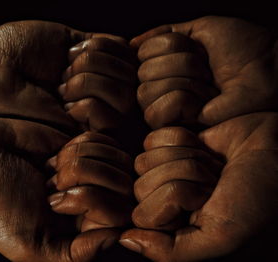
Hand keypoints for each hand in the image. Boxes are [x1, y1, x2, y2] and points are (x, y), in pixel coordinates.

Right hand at [0, 21, 138, 260]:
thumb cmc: (0, 203)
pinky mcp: (90, 135)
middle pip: (124, 184)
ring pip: (117, 156)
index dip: (93, 203)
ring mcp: (98, 163)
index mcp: (91, 223)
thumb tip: (115, 241)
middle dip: (84, 177)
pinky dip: (79, 138)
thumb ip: (73, 257)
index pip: (122, 216)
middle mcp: (101, 194)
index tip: (58, 200)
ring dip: (79, 156)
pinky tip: (58, 145)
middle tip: (51, 178)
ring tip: (52, 161)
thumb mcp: (29, 245)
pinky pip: (106, 133)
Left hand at [121, 113, 277, 260]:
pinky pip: (152, 139)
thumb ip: (173, 250)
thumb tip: (126, 240)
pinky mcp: (169, 144)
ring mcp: (165, 170)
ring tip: (212, 165)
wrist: (276, 148)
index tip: (209, 198)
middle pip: (141, 186)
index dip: (176, 200)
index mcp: (173, 226)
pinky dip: (181, 138)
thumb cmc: (257, 196)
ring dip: (186, 158)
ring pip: (144, 160)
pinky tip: (203, 146)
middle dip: (183, 177)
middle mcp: (163, 199)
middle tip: (214, 180)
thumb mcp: (222, 236)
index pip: (142, 215)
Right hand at [131, 16, 277, 127]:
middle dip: (182, 64)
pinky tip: (202, 104)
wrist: (267, 74)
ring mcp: (165, 107)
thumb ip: (164, 33)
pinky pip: (156, 111)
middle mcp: (160, 86)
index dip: (171, 46)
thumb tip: (129, 44)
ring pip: (146, 91)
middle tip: (206, 70)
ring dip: (185, 82)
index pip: (141, 52)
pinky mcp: (174, 127)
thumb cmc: (242, 50)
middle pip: (143, 71)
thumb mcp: (201, 30)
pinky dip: (183, 101)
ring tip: (207, 87)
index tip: (198, 51)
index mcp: (165, 64)